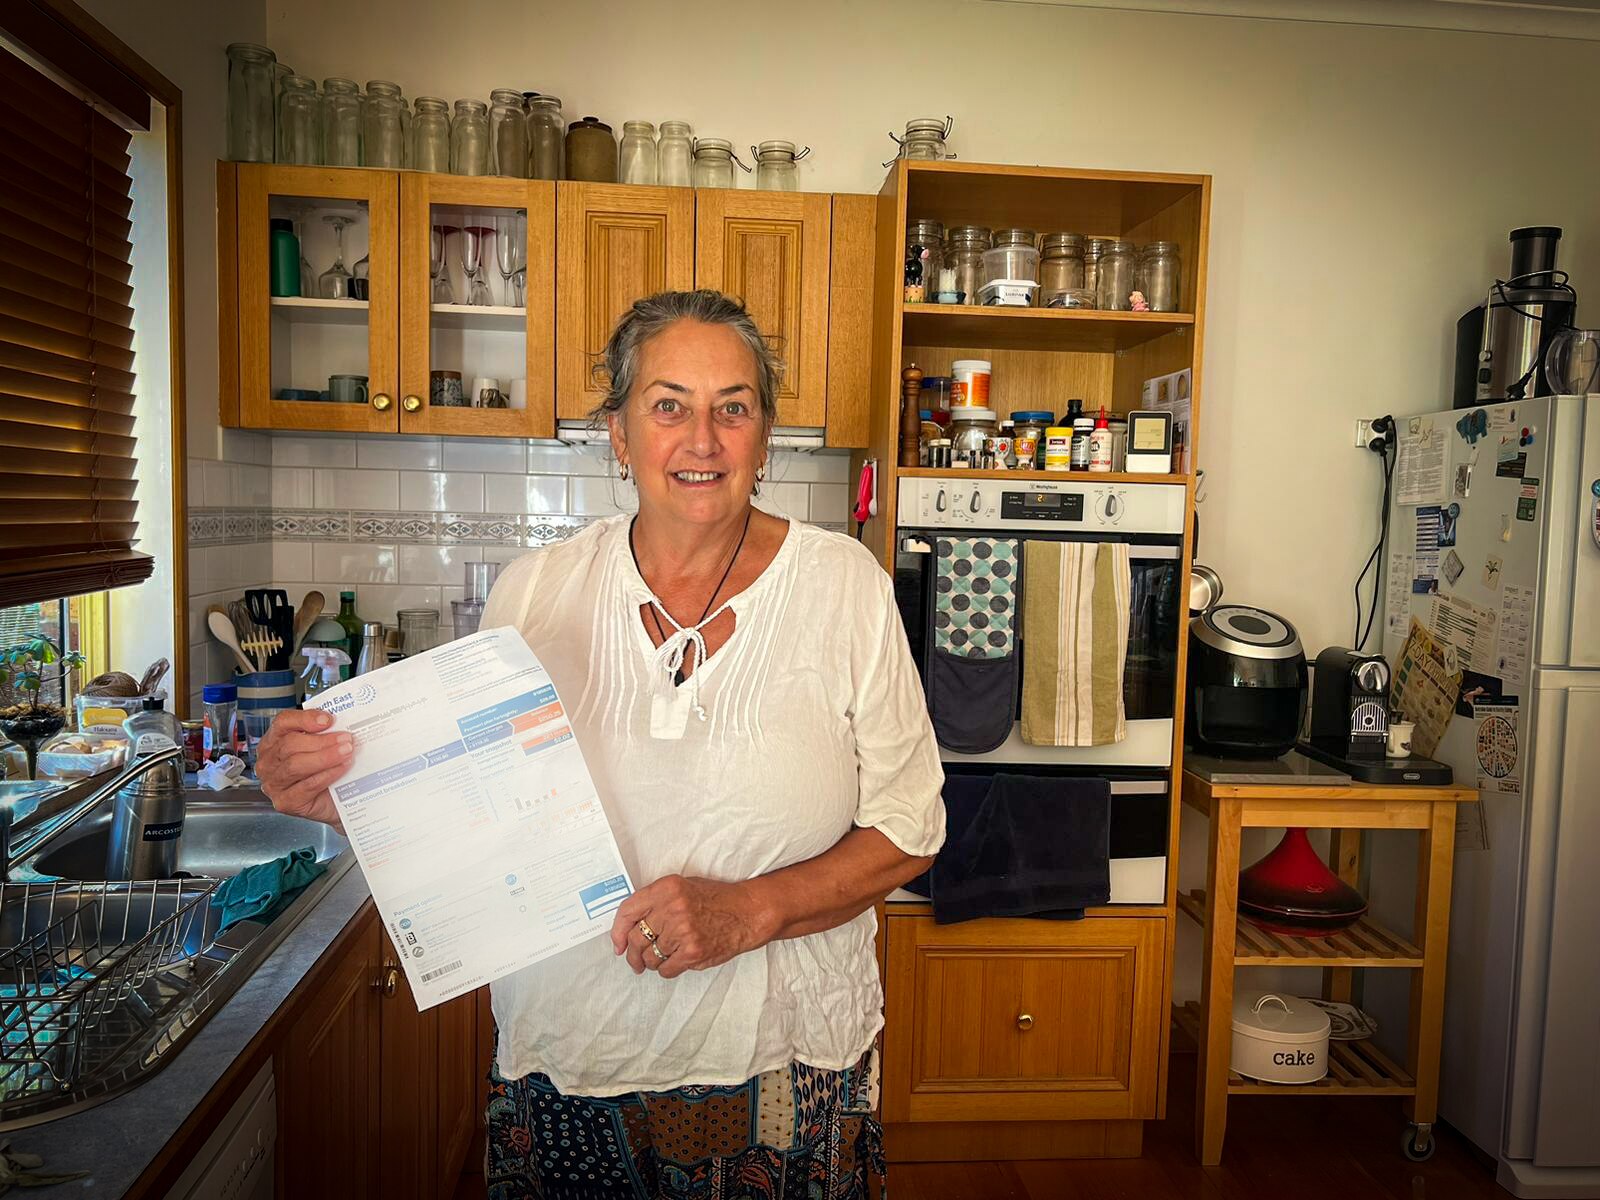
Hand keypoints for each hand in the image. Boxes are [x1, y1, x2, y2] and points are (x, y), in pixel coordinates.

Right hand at [255, 708, 352, 831]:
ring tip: (347, 752)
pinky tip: (342, 768)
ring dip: (326, 757)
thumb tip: (339, 722)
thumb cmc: (327, 771)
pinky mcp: (285, 802)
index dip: (305, 719)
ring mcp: (273, 784)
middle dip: (322, 740)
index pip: (283, 722)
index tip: (329, 719)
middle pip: (290, 744)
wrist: (337, 803)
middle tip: (346, 739)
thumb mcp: (323, 747)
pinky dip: (327, 775)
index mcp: (273, 742)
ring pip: (296, 765)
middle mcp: (268, 762)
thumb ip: (325, 733)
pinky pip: (306, 785)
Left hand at [609, 875, 776, 979]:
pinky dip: (666, 969)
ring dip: (651, 962)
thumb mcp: (682, 887)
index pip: (628, 911)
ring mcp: (682, 931)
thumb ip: (655, 901)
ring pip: (650, 957)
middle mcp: (671, 908)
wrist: (746, 912)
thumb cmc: (715, 899)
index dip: (617, 931)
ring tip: (661, 958)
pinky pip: (666, 969)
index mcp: (666, 888)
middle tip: (635, 960)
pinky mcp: (692, 952)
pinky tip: (675, 962)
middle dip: (632, 954)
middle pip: (636, 938)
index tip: (617, 944)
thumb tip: (628, 926)